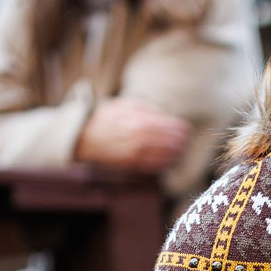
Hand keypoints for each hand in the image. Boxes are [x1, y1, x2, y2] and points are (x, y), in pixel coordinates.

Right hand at [74, 97, 190, 169]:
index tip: (187, 128)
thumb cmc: (105, 118)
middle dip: (181, 141)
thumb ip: (147, 109)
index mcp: (139, 120)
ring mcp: (135, 153)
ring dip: (175, 154)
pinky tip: (169, 161)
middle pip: (170, 141)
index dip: (180, 128)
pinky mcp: (130, 164)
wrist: (83, 137)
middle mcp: (140, 137)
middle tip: (186, 140)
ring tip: (181, 151)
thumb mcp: (126, 105)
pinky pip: (153, 166)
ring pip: (164, 156)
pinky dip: (163, 164)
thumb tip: (167, 116)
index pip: (169, 125)